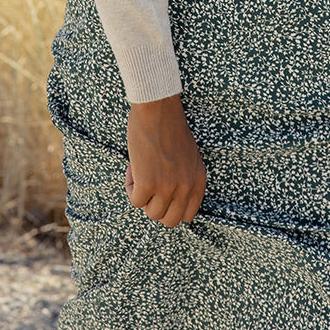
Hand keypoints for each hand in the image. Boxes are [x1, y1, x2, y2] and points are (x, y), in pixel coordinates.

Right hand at [126, 95, 206, 226]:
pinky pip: (135, 200)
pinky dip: (130, 186)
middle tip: (149, 185)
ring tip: (141, 171)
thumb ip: (184, 178)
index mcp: (198, 181)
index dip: (171, 207)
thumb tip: (168, 199)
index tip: (162, 193)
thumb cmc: (169, 126)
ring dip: (142, 195)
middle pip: (169, 220)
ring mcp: (168, 187)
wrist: (157, 109)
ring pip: (151, 213)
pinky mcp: (148, 183)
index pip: (188, 215)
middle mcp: (186, 187)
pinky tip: (133, 167)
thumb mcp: (188, 157)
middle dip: (156, 206)